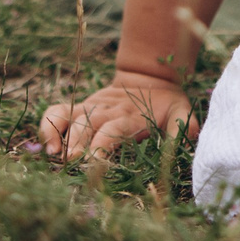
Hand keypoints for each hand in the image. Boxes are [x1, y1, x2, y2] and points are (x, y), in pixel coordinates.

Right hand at [38, 72, 196, 162]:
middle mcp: (107, 110)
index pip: (113, 130)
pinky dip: (48, 124)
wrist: (149, 76)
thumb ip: (184, 125)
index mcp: (130, 114)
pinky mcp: (79, 107)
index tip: (95, 162)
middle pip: (87, 126)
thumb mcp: (181, 111)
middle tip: (70, 163)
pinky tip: (47, 145)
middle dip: (77, 144)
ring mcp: (91, 107)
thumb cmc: (166, 103)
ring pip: (69, 118)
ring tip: (54, 154)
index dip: (103, 145)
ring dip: (60, 135)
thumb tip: (192, 135)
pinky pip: (57, 112)